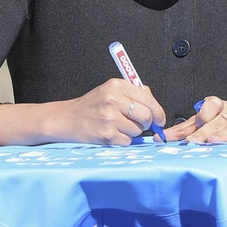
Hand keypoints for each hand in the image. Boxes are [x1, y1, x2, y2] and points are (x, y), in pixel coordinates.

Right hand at [52, 78, 168, 145]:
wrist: (66, 119)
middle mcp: (113, 100)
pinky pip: (127, 141)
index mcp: (117, 85)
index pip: (149, 99)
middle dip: (147, 123)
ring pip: (138, 130)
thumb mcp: (111, 91)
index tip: (159, 119)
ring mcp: (109, 118)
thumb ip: (134, 94)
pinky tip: (112, 133)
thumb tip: (155, 106)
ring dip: (133, 132)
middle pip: (146, 116)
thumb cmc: (92, 105)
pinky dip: (123, 140)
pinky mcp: (106, 134)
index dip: (158, 112)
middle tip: (140, 124)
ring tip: (118, 126)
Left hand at [166, 97, 226, 143]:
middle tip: (191, 143)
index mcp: (217, 106)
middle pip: (215, 122)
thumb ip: (186, 128)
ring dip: (220, 135)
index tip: (189, 130)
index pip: (207, 107)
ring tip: (211, 142)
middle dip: (203, 133)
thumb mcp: (209, 119)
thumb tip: (161, 136)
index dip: (200, 116)